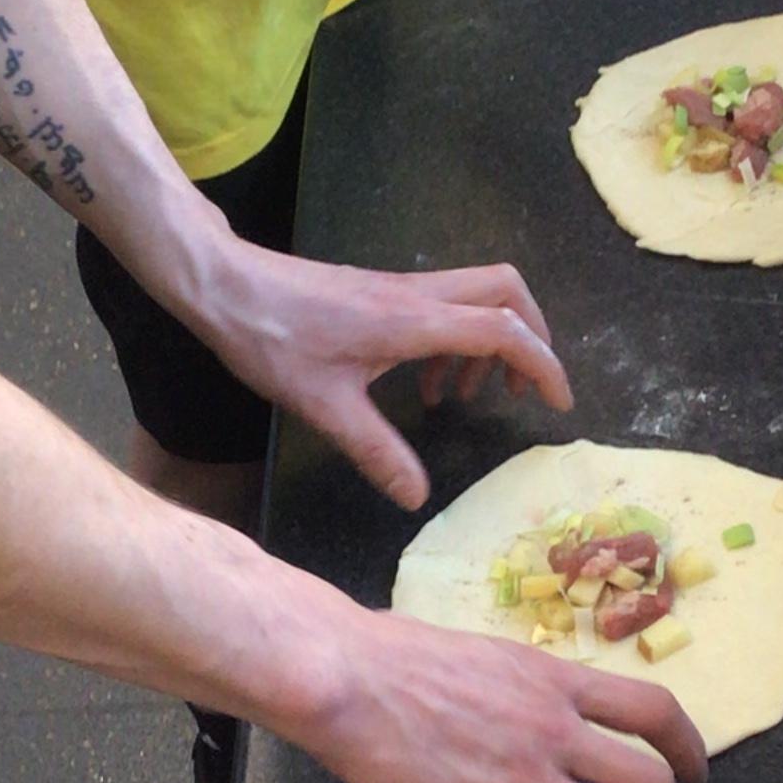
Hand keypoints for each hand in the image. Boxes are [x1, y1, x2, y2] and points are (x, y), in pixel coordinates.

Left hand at [194, 240, 572, 509]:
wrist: (224, 285)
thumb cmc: (272, 341)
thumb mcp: (324, 408)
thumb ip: (376, 452)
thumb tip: (417, 497)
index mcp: (415, 321)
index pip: (505, 330)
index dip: (542, 364)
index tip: (557, 403)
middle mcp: (418, 295)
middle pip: (506, 292)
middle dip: (530, 336)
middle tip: (521, 389)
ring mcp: (399, 288)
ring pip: (475, 296)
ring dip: (487, 341)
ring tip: (466, 396)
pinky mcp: (379, 291)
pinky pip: (441, 306)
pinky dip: (451, 341)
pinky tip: (423, 384)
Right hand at [299, 605, 707, 782]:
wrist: (343, 678)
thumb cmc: (394, 657)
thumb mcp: (486, 655)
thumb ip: (525, 688)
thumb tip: (532, 706)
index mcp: (556, 682)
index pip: (656, 712)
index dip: (688, 750)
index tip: (693, 776)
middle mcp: (554, 729)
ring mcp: (523, 778)